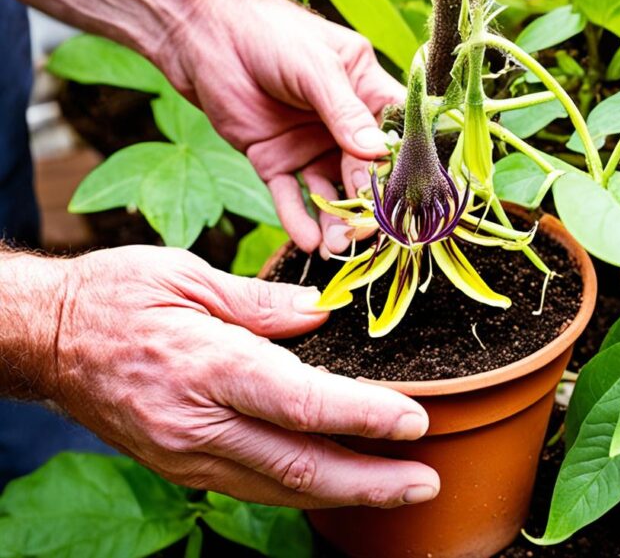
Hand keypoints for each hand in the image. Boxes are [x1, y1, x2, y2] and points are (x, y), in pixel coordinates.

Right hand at [43, 246, 438, 508]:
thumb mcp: (186, 275)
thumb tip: (323, 312)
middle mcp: (198, 424)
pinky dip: (306, 487)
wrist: (46, 341)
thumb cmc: (113, 296)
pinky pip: (257, 485)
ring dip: (347, 492)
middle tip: (425, 483)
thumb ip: (261, 303)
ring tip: (401, 487)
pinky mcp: (184, 467)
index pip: (300, 403)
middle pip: (299, 466)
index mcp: (204, 366)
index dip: (364, 417)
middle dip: (371, 481)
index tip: (415, 422)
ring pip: (281, 488)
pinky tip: (343, 480)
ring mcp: (188, 455)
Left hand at [155, 0, 400, 257]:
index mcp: (365, 92)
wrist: (203, 36)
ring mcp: (310, 146)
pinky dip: (298, 220)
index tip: (409, 195)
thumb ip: (344, 111)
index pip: (394, 134)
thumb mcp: (314, 67)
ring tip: (335, 247)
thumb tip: (377, 151)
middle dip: (366, 204)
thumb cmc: (269, 34)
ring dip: (335, 221)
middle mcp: (342, 126)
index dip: (402, 163)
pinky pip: (290, 197)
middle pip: (364, 173)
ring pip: (331, 192)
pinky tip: (306, 241)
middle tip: (367, 231)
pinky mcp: (275, 162)